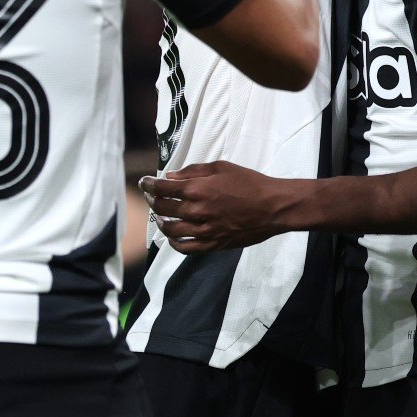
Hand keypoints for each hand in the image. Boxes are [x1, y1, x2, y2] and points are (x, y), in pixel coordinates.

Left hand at [138, 161, 286, 253]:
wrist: (272, 207)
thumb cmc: (249, 183)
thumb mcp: (221, 167)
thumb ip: (193, 171)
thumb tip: (171, 176)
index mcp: (197, 189)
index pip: (162, 188)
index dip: (148, 185)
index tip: (144, 182)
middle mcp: (196, 211)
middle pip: (163, 208)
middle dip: (153, 200)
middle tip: (152, 196)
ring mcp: (203, 230)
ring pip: (170, 229)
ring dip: (161, 221)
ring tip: (161, 216)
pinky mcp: (212, 244)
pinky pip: (185, 248)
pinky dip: (174, 243)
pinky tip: (172, 237)